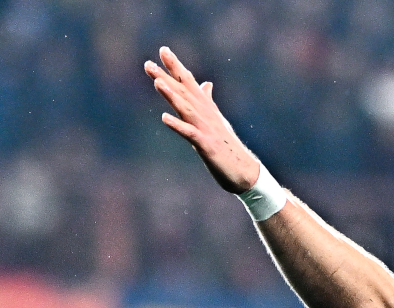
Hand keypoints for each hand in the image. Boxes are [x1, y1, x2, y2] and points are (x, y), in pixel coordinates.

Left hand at [144, 47, 260, 193]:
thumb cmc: (228, 146)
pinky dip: (178, 125)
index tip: (163, 50)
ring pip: (186, 109)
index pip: (189, 83)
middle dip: (167, 77)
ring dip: (171, 96)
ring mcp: (207, 129)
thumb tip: (206, 84)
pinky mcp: (207, 146)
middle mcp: (206, 115)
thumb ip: (208, 101)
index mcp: (206, 109)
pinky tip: (164, 118)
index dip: (176, 67)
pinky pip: (190, 134)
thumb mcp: (216, 120)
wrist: (244, 170)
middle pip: (184, 92)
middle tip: (148, 63)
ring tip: (157, 83)